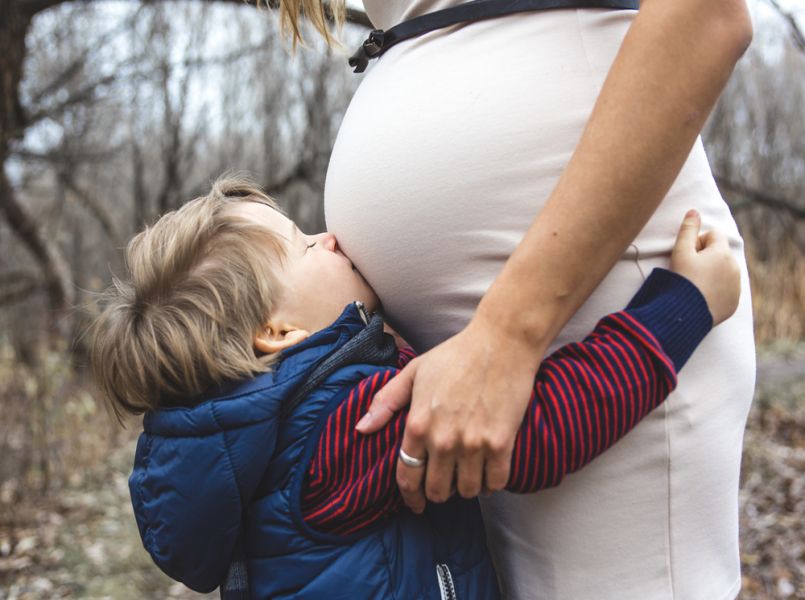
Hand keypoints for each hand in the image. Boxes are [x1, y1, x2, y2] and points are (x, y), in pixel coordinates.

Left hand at [356, 319, 541, 511]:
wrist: (501, 343)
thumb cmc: (456, 355)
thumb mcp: (413, 372)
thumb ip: (386, 402)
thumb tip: (361, 429)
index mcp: (417, 424)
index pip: (407, 477)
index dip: (410, 497)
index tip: (416, 504)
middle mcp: (443, 440)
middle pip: (437, 490)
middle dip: (437, 494)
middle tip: (444, 488)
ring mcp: (473, 444)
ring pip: (467, 491)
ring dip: (466, 490)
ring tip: (467, 479)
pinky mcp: (501, 444)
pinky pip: (496, 482)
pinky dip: (491, 485)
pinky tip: (488, 476)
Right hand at [670, 209, 740, 324]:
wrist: (686, 314)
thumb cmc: (682, 280)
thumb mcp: (680, 252)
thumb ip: (687, 229)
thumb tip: (694, 210)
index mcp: (723, 252)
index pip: (713, 234)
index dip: (697, 242)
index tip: (687, 256)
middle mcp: (734, 267)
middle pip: (719, 253)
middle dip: (706, 258)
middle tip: (688, 271)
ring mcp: (736, 286)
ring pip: (723, 271)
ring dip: (711, 273)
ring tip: (694, 285)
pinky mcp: (734, 302)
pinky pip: (726, 289)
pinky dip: (715, 289)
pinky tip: (701, 297)